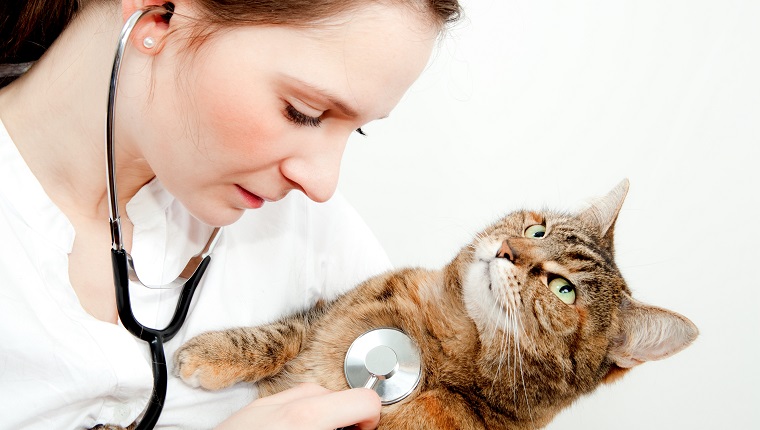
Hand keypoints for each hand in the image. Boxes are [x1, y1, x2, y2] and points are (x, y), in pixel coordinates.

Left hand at [215, 383, 381, 429]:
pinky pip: (280, 404)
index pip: (364, 401)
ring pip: (307, 395)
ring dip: (320, 415)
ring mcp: (262, 408)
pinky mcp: (246, 414)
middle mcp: (285, 406)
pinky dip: (294, 417)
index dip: (370, 421)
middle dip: (344, 419)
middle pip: (335, 395)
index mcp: (308, 419)